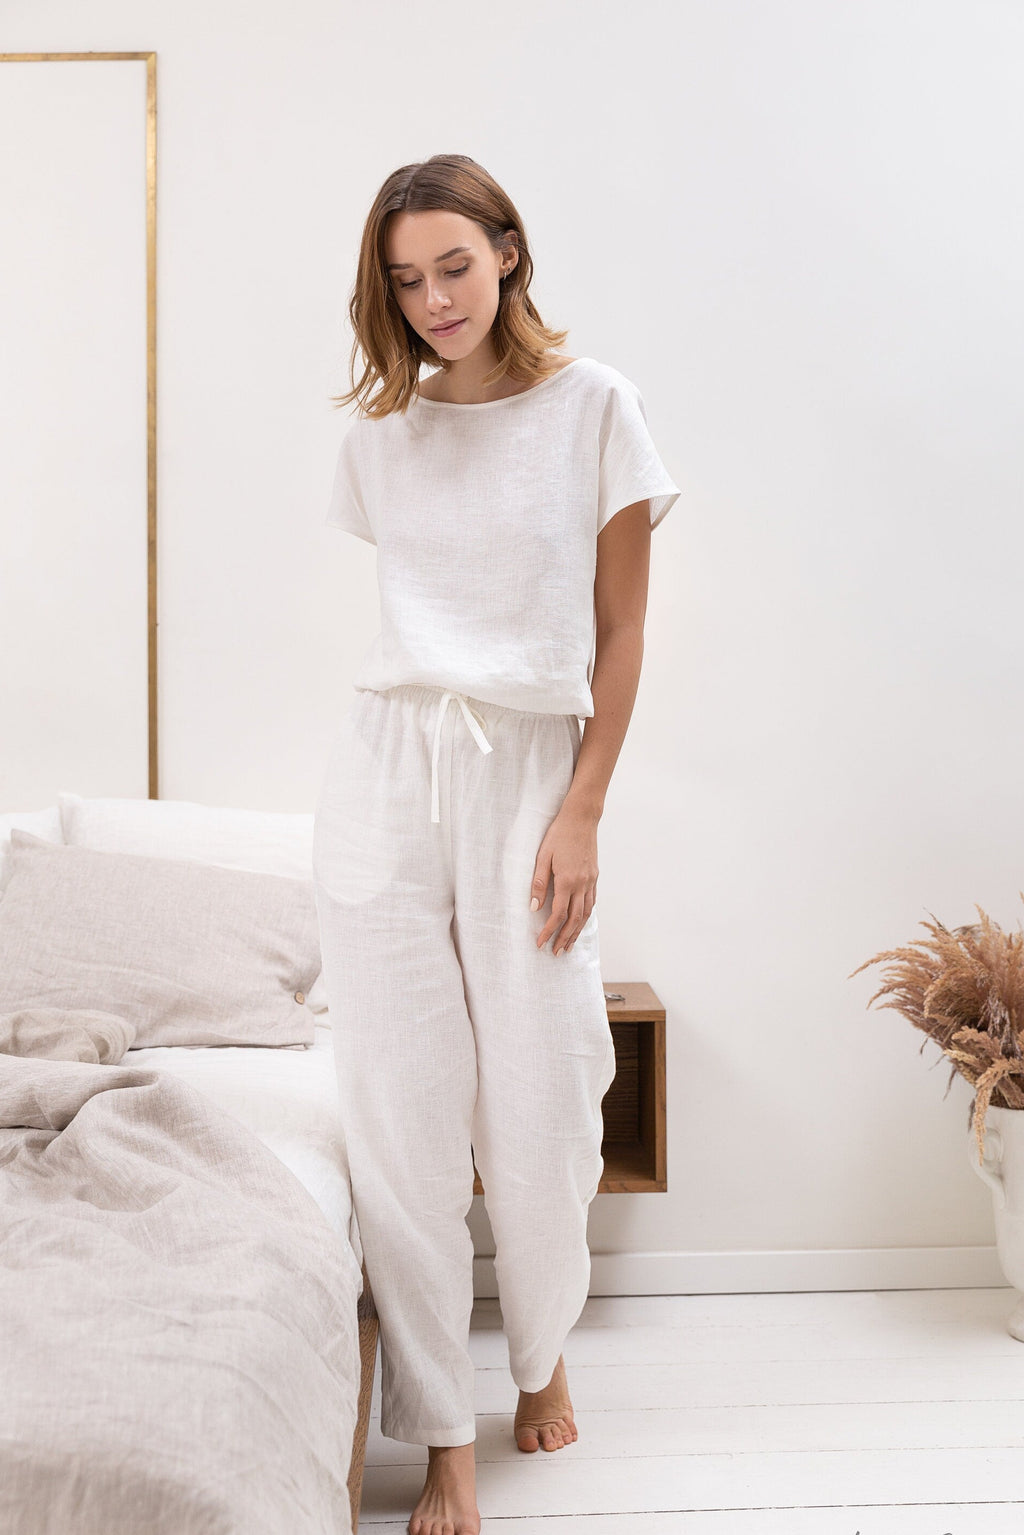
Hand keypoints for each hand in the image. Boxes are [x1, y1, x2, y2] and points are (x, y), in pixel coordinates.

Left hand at [530, 804, 598, 955]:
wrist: (582, 817)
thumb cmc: (559, 834)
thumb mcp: (543, 856)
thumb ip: (538, 883)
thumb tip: (533, 908)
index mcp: (567, 881)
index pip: (557, 915)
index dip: (548, 931)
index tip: (540, 943)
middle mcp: (582, 884)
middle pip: (574, 920)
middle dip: (564, 938)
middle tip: (555, 952)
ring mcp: (591, 881)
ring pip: (585, 914)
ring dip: (576, 932)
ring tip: (568, 945)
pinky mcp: (595, 876)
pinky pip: (592, 902)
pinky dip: (586, 917)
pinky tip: (580, 923)